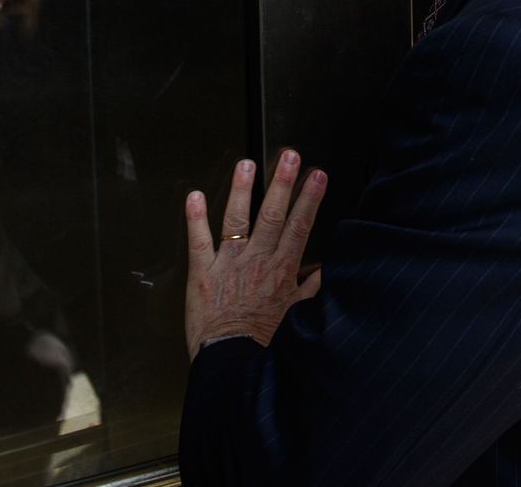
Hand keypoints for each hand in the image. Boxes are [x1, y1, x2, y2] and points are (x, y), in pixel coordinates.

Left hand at [184, 150, 326, 359]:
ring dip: (242, 190)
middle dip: (282, 183)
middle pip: (273, 215)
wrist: (234, 365)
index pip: (299, 227)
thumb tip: (328, 272)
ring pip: (237, 220)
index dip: (309, 199)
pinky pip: (198, 242)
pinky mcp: (203, 275)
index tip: (317, 175)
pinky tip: (192, 196)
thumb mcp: (297, 317)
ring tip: (246, 163)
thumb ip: (311, 290)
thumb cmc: (265, 345)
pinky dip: (194, 219)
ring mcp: (229, 265)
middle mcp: (257, 261)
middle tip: (289, 155)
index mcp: (282, 271)